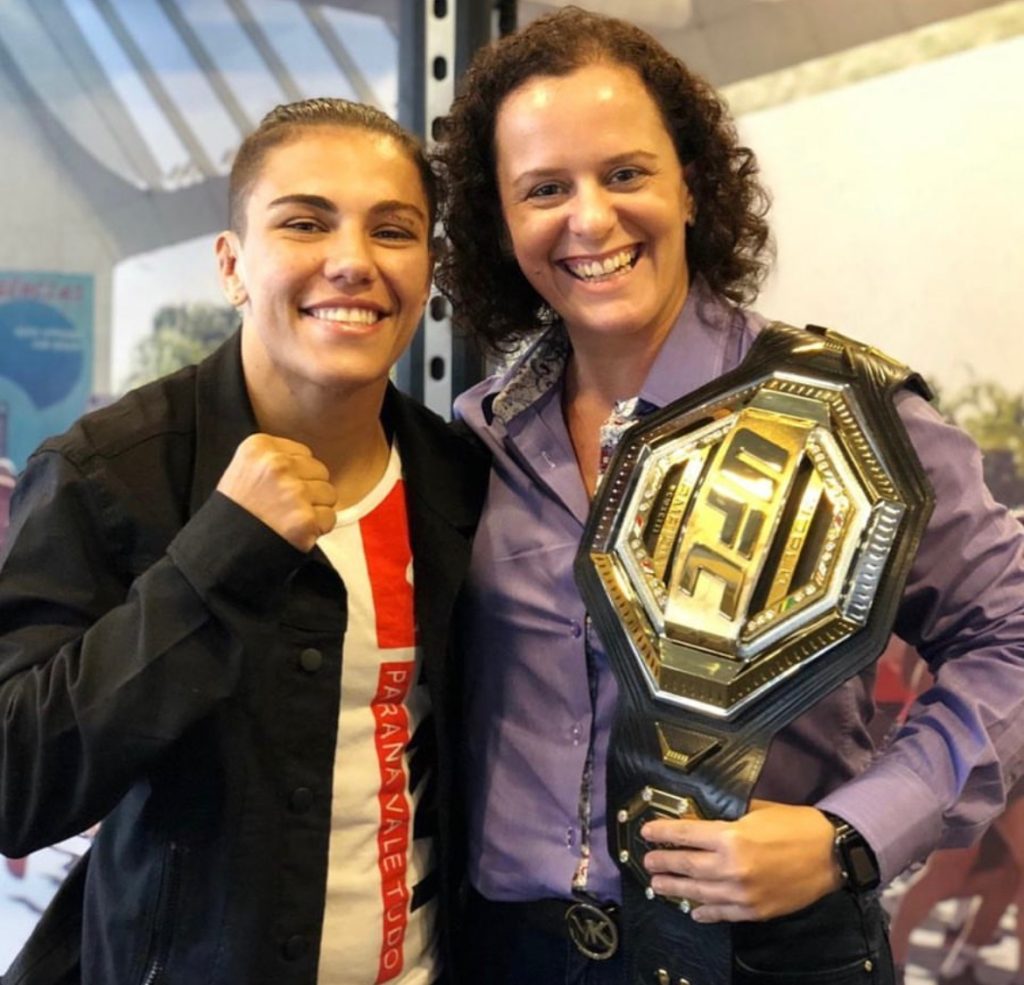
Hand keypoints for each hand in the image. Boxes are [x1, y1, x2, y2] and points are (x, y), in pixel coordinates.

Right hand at [216, 435, 336, 550]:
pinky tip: (295, 532)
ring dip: (315, 509)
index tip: (278, 489)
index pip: (303, 454)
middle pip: (320, 471)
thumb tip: (308, 464)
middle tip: (284, 507)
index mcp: (259, 447)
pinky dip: (317, 529)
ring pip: (328, 493)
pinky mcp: (305, 519)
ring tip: (288, 519)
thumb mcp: (243, 471)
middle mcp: (277, 465)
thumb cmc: (234, 514)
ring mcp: (293, 492)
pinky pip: (330, 517)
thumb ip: (274, 460)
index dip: (296, 475)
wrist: (222, 551)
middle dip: (309, 490)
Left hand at [641, 800, 841, 922]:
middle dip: (663, 863)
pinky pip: (722, 913)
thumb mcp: (755, 811)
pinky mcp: (755, 911)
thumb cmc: (793, 824)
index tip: (646, 833)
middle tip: (648, 863)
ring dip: (675, 890)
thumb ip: (727, 819)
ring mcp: (742, 893)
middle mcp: (731, 867)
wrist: (831, 853)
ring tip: (658, 886)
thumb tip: (701, 821)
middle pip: (687, 866)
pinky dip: (705, 912)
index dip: (663, 833)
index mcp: (730, 837)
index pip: (685, 834)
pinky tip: (693, 911)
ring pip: (698, 893)